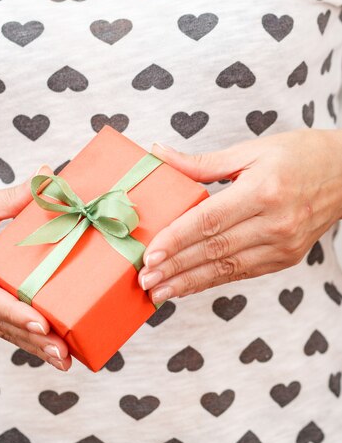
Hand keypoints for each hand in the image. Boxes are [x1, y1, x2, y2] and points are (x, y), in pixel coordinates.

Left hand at [138, 128, 341, 303]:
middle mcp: (275, 223)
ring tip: (158, 292)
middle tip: (144, 279)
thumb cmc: (297, 155)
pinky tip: (188, 287)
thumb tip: (158, 153)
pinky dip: (212, 281)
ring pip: (227, 268)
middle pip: (215, 249)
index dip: (177, 239)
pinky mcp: (286, 259)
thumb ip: (201, 162)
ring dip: (189, 282)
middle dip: (176, 267)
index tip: (150, 253)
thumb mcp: (250, 150)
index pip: (210, 220)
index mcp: (263, 191)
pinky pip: (242, 273)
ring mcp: (283, 245)